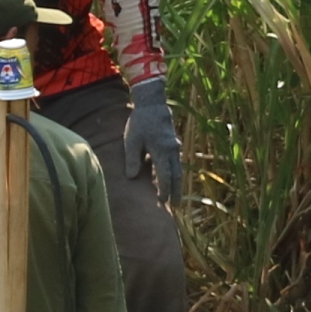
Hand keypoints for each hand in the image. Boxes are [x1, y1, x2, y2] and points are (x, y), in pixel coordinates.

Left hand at [126, 77, 185, 203]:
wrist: (153, 104)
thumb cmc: (140, 122)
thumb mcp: (131, 140)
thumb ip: (132, 159)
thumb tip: (131, 178)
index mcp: (161, 151)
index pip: (165, 176)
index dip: (164, 190)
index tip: (162, 201)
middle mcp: (171, 150)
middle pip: (177, 175)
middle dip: (176, 191)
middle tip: (176, 206)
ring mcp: (175, 147)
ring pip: (179, 169)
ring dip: (177, 183)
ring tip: (176, 197)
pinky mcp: (174, 144)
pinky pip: (176, 162)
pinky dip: (175, 173)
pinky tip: (171, 180)